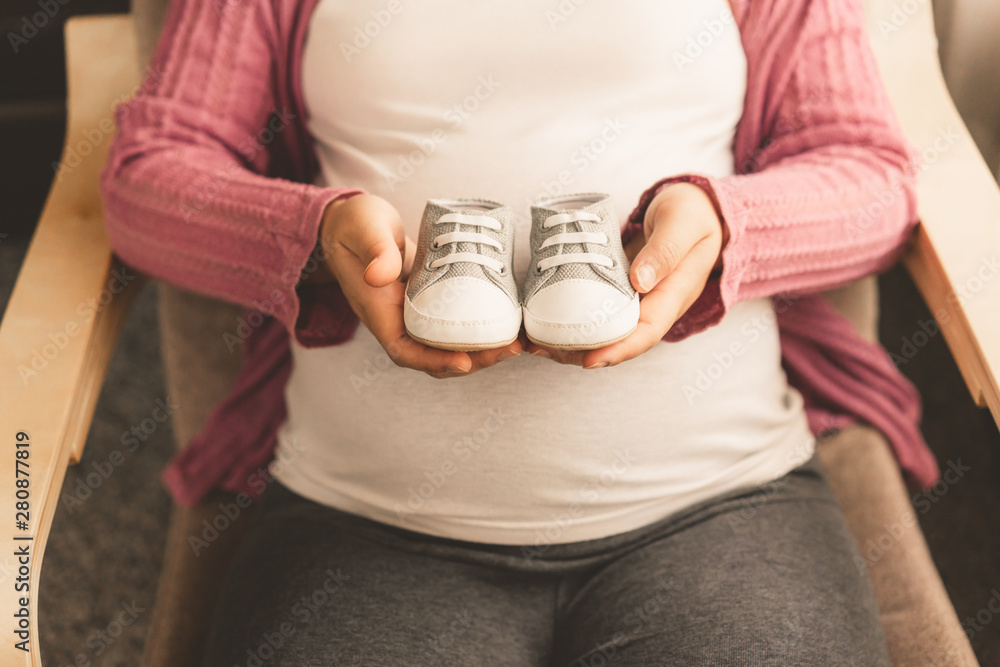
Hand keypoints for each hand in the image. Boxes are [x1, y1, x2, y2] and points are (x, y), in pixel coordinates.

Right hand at [317, 194, 522, 377]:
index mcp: (378, 310)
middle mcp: (397, 318)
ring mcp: (414, 311)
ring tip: (514, 342)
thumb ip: (374, 251)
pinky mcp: (430, 299)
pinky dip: (478, 327)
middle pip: (433, 355)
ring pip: (447, 343)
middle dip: (471, 360)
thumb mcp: (363, 229)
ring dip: (480, 348)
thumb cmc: (355, 224)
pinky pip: (454, 323)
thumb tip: (380, 276)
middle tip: (508, 350)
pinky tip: (505, 320)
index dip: (433, 362)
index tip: (463, 362)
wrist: (355, 222)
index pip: (404, 350)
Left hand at [526, 182, 725, 367]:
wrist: (699, 206)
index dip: (618, 349)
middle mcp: (657, 303)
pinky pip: (600, 309)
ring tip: (537, 341)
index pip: (646, 332)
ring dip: (574, 339)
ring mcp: (640, 298)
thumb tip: (638, 282)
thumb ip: (665, 250)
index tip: (588, 359)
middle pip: (621, 340)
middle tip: (545, 350)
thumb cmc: (694, 211)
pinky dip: (575, 317)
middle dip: (584, 351)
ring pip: (607, 329)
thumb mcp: (683, 222)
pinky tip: (547, 316)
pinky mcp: (624, 288)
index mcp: (675, 293)